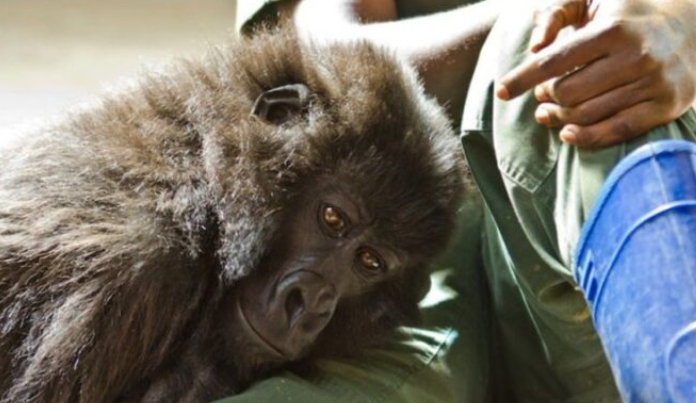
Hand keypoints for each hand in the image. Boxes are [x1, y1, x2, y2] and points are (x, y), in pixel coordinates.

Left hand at [496, 0, 695, 147]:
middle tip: (541, 96)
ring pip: (586, 115)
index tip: (501, 91)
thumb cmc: (628, 13)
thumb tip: (535, 46)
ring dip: (559, 118)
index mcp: (613, 28)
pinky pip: (616, 131)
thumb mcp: (593, 0)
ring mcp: (653, 83)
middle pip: (567, 93)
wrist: (692, 25)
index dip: (522, 79)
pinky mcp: (665, 105)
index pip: (553, 62)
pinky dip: (586, 137)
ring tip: (547, 113)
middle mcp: (635, 56)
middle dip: (545, 97)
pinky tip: (567, 133)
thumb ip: (557, 13)